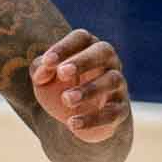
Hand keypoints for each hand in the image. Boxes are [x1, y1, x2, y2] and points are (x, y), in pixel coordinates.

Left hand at [30, 29, 129, 143]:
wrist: (75, 118)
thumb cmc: (58, 87)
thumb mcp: (43, 78)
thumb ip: (40, 69)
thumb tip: (44, 69)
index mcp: (87, 47)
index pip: (81, 37)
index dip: (65, 47)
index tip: (47, 62)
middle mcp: (108, 62)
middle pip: (104, 51)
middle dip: (83, 61)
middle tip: (62, 73)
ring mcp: (118, 85)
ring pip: (112, 80)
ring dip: (89, 89)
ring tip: (66, 99)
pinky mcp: (121, 109)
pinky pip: (113, 112)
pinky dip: (93, 119)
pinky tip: (72, 123)